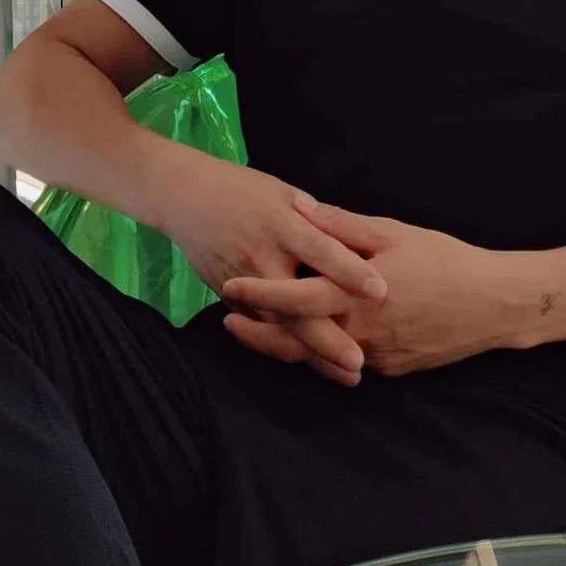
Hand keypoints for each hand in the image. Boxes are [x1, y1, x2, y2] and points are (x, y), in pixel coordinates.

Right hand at [163, 158, 386, 385]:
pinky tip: (316, 365)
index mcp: (281, 222)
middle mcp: (261, 256)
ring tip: (345, 375)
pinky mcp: (229, 299)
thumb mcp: (283, 193)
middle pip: (296, 305)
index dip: (348, 270)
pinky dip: (288, 347)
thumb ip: (318, 221)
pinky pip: (263, 328)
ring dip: (312, 354)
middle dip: (327, 338)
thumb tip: (356, 242)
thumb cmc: (243, 191)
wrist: (185, 198)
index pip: (319, 249)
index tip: (379, 290)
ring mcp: (242, 283)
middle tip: (358, 363)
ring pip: (279, 327)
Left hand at [225, 202, 540, 378]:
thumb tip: (300, 207)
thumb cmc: (445, 261)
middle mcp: (360, 334)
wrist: (493, 305)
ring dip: (290, 342)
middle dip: (258, 332)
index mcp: (356, 296)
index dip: (258, 295)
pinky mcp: (391, 369)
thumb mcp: (394, 233)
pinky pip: (351, 358)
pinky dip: (329, 347)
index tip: (230, 287)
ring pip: (322, 354)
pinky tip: (319, 331)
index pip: (293, 300)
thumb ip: (342, 226)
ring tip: (263, 327)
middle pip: (296, 341)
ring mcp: (376, 358)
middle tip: (229, 318)